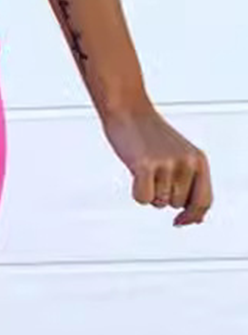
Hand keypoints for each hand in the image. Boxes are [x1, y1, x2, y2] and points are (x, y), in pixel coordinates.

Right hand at [102, 103, 212, 226]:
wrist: (130, 112)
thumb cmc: (151, 136)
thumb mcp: (180, 158)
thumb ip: (191, 185)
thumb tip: (196, 218)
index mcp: (199, 160)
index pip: (204, 201)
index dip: (193, 216)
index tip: (179, 222)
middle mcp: (187, 162)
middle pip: (176, 204)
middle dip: (163, 195)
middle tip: (154, 174)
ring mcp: (167, 164)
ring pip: (158, 203)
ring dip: (149, 192)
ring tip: (145, 170)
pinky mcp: (146, 166)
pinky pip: (143, 198)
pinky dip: (136, 192)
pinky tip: (136, 173)